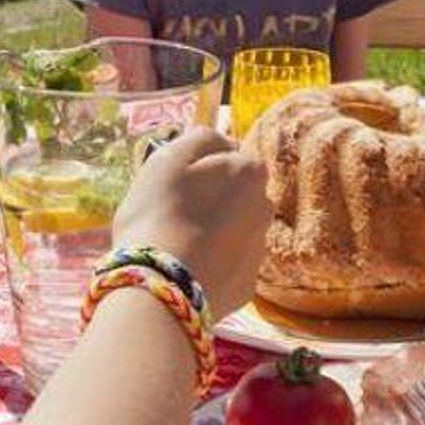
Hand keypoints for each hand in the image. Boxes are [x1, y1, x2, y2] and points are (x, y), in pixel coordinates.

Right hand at [113, 127, 269, 315]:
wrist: (161, 287)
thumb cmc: (158, 213)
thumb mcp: (168, 158)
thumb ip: (200, 137)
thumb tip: (224, 140)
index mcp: (250, 172)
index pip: (228, 158)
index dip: (199, 169)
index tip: (175, 186)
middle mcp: (265, 208)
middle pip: (235, 196)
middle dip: (212, 201)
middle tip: (173, 215)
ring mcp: (259, 250)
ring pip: (233, 231)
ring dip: (213, 233)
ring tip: (178, 247)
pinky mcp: (247, 286)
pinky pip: (227, 266)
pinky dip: (211, 266)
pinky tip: (187, 271)